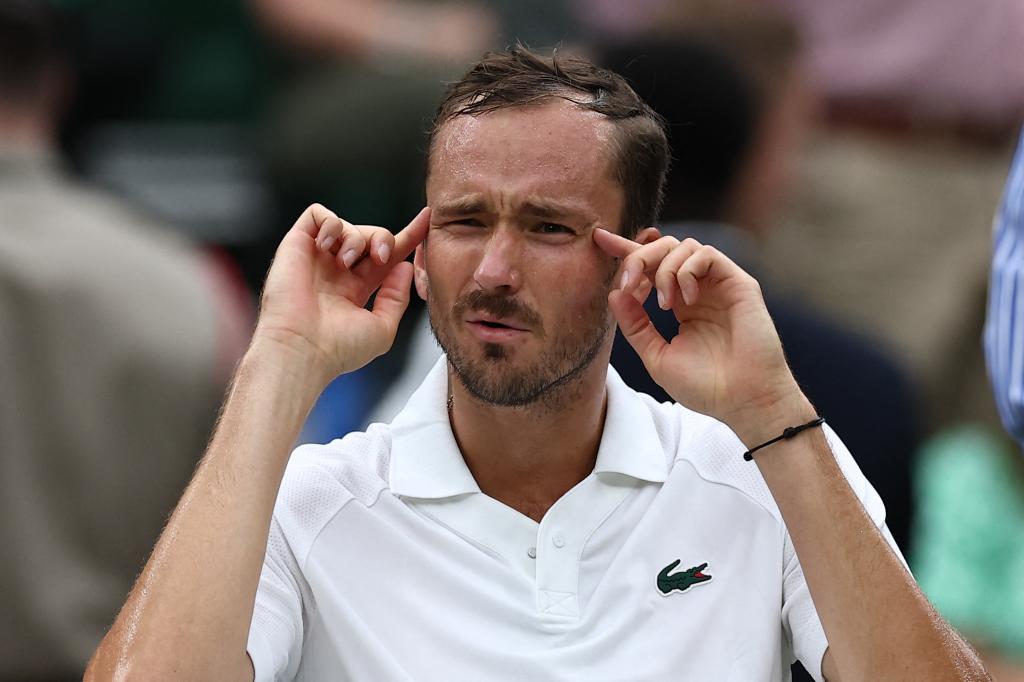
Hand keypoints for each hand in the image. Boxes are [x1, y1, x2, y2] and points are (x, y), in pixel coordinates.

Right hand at [254, 204, 429, 384]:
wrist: (302, 349)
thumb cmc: (338, 348)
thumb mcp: (382, 328)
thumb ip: (397, 296)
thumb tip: (405, 267)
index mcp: (356, 289)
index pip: (386, 256)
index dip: (408, 237)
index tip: (427, 219)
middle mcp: (336, 271)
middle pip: (370, 236)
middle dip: (384, 239)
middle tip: (381, 258)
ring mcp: (316, 258)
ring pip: (346, 225)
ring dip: (357, 237)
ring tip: (348, 261)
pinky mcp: (296, 245)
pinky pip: (317, 214)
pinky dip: (330, 223)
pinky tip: (328, 246)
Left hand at [594, 229, 811, 441]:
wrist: (743, 402)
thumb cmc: (705, 386)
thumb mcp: (656, 356)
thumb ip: (635, 326)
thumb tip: (615, 293)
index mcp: (680, 304)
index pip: (650, 267)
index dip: (625, 250)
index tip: (599, 239)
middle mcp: (699, 289)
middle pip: (663, 249)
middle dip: (638, 257)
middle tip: (627, 283)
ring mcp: (719, 285)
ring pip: (684, 246)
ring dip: (663, 270)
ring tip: (663, 305)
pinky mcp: (738, 283)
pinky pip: (707, 255)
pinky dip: (687, 271)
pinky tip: (685, 301)